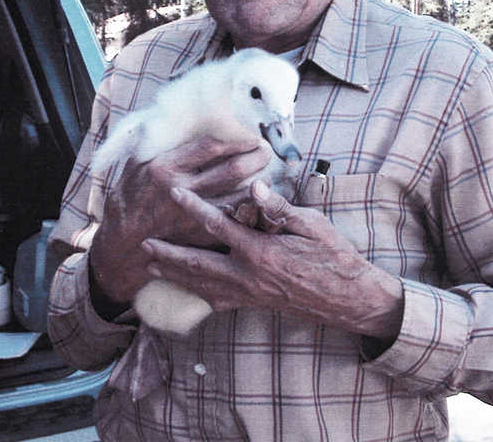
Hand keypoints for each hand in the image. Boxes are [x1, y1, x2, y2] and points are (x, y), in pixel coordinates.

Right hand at [87, 134, 270, 316]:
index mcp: (165, 169)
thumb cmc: (130, 197)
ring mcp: (193, 217)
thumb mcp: (136, 163)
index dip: (237, 137)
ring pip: (240, 197)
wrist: (122, 243)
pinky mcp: (202, 237)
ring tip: (266, 172)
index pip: (211, 146)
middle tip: (266, 149)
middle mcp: (182, 192)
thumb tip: (181, 115)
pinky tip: (258, 201)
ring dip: (259, 183)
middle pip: (233, 170)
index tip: (251, 132)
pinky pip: (235, 220)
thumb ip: (159, 142)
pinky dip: (250, 209)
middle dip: (257, 156)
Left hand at [141, 181, 404, 341]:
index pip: (219, 225)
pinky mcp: (255, 303)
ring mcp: (250, 293)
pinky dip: (198, 295)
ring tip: (151, 268)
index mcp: (261, 252)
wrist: (348, 297)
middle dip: (169, 255)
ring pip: (203, 285)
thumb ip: (280, 208)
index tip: (175, 193)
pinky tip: (187, 292)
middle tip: (143, 246)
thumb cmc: (333, 256)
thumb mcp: (311, 225)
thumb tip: (255, 188)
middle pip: (198, 264)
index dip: (195, 207)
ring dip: (175, 276)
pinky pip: (219, 301)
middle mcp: (249, 275)